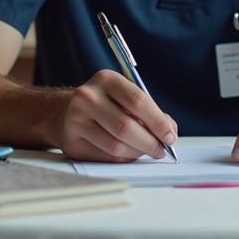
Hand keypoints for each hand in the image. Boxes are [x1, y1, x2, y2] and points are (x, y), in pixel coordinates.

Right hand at [57, 70, 178, 162]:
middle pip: (126, 127)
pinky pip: (105, 157)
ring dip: (137, 153)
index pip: (137, 101)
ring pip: (116, 146)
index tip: (170, 136)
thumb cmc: (107, 105)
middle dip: (150, 143)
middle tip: (161, 150)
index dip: (158, 121)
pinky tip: (126, 153)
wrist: (68, 113)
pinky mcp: (71, 143)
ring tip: (144, 151)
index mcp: (106, 79)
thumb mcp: (126, 98)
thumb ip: (151, 112)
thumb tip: (170, 132)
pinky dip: (122, 159)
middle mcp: (87, 97)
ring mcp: (75, 120)